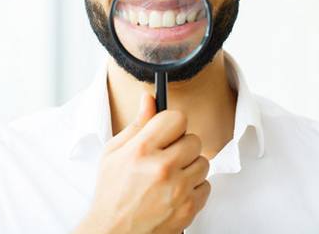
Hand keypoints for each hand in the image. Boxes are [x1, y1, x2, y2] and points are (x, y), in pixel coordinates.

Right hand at [75, 92, 210, 233]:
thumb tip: (149, 99)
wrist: (114, 233)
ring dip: (189, 167)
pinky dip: (194, 188)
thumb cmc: (112, 193)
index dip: (172, 124)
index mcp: (142, 149)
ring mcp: (177, 189)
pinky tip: (175, 191)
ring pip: (203, 162)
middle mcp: (161, 167)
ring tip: (170, 176)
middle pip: (193, 139)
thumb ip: (137, 124)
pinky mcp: (188, 208)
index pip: (176, 118)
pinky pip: (206, 185)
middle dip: (181, 146)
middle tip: (166, 157)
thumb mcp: (114, 152)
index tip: (167, 132)